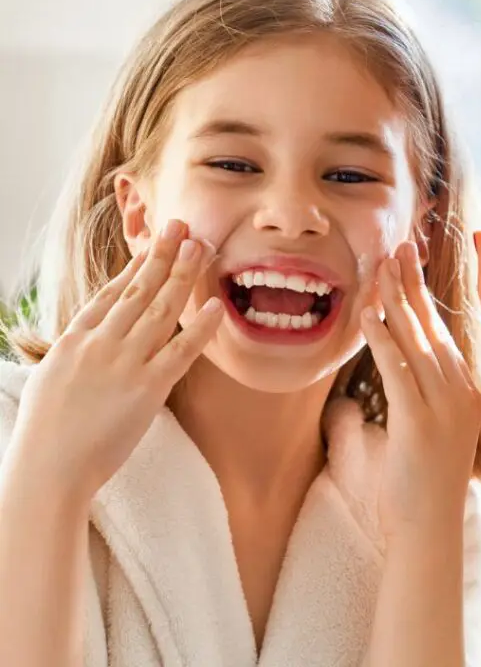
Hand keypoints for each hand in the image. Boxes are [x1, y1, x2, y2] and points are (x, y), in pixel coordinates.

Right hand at [9, 221, 223, 502]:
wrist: (47, 472)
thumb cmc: (44, 434)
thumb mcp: (49, 378)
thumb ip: (73, 352)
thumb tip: (88, 335)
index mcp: (73, 340)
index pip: (110, 294)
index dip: (136, 266)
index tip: (153, 245)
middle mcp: (100, 344)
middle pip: (139, 291)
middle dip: (163, 255)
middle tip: (183, 226)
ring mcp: (124, 364)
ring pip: (161, 309)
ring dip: (184, 275)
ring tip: (202, 248)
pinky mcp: (147, 389)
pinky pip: (180, 351)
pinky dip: (200, 327)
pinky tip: (216, 306)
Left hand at [360, 242, 480, 540]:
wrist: (430, 528)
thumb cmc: (422, 483)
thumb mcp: (426, 430)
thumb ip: (409, 399)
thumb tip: (373, 383)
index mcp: (466, 386)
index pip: (442, 328)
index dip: (423, 293)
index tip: (409, 263)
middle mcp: (460, 387)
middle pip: (431, 323)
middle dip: (411, 282)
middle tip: (397, 246)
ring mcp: (444, 403)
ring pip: (415, 337)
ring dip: (394, 299)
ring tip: (380, 266)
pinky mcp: (420, 419)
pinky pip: (398, 367)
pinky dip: (382, 337)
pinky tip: (368, 312)